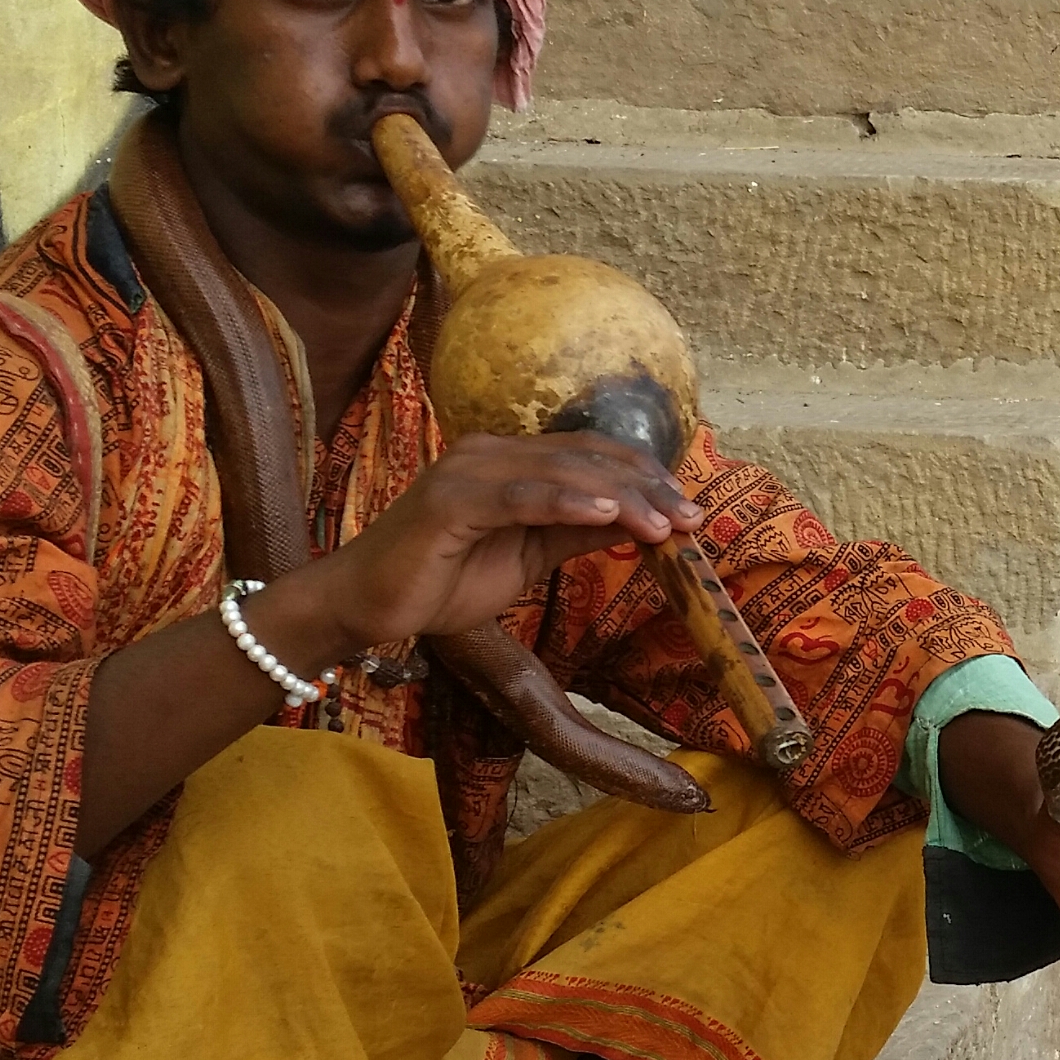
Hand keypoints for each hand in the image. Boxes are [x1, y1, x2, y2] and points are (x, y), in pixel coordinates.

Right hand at [297, 433, 700, 651]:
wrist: (368, 605)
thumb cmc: (444, 580)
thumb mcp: (532, 557)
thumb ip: (579, 532)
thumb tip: (640, 522)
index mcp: (511, 462)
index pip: (592, 457)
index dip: (645, 478)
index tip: (689, 510)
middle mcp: (491, 454)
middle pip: (586, 460)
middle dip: (646, 489)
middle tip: (691, 518)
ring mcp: (468, 472)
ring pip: (562, 473)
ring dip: (620, 498)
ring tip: (663, 523)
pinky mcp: (449, 501)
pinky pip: (520, 496)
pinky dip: (567, 502)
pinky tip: (607, 516)